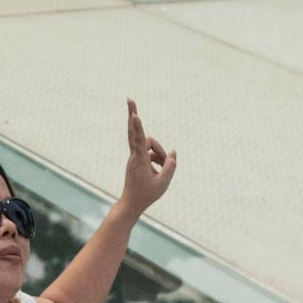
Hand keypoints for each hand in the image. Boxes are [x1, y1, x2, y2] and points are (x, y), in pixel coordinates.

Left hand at [119, 99, 175, 214]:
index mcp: (140, 161)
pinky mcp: (136, 159)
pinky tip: (159, 168)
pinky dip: (156, 157)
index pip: (139, 140)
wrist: (131, 204)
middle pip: (134, 131)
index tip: (134, 115)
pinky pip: (148, 152)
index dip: (138, 127)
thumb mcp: (164, 183)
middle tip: (129, 98)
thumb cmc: (146, 195)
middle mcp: (135, 156)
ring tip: (163, 166)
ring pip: (148, 144)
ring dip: (159, 151)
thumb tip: (173, 152)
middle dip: (132, 114)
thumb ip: (170, 166)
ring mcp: (134, 157)